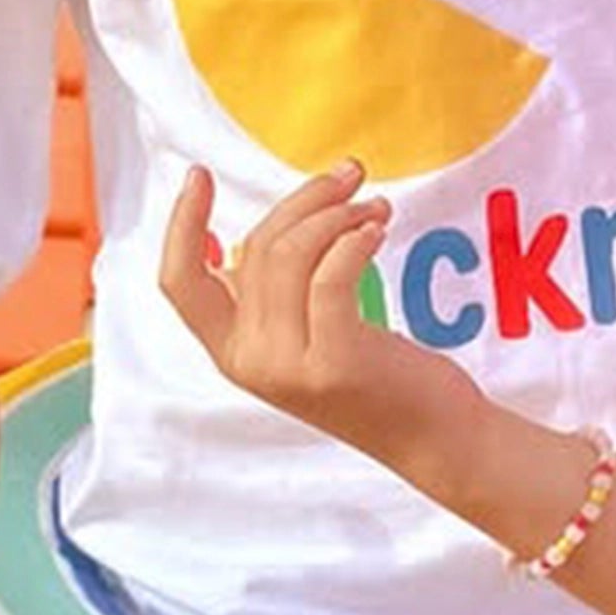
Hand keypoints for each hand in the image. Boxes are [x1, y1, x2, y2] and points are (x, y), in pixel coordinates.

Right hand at [156, 161, 476, 473]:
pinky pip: (330, 275)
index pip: (180, 282)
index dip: (181, 225)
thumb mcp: (308, 335)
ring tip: (376, 209)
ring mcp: (289, 367)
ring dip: (338, 214)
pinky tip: (378, 230)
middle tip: (352, 177)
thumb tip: (282, 222)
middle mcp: (250, 361)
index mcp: (232, 352)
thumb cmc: (379, 376)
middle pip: (257, 247)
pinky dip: (354, 239)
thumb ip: (277, 294)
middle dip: (307, 199)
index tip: (199, 175)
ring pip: (291, 254)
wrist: (435, 439)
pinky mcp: (335, 363)